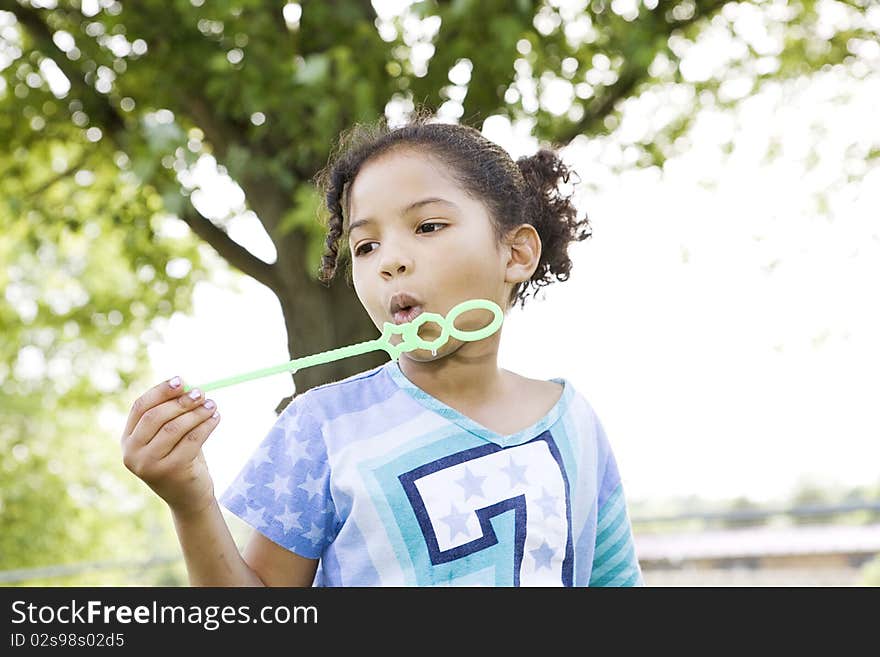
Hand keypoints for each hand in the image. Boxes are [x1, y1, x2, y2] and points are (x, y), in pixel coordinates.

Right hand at [121, 376, 220, 516]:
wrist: (189, 497)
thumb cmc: (180, 459)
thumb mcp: (170, 437)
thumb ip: (171, 414)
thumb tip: (187, 385)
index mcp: (128, 440)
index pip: (140, 408)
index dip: (160, 391)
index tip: (181, 380)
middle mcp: (132, 454)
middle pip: (156, 416)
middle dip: (181, 401)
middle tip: (201, 392)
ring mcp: (149, 465)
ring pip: (175, 428)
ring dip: (197, 412)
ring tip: (212, 405)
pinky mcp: (170, 471)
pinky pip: (192, 440)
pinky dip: (206, 425)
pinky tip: (216, 418)